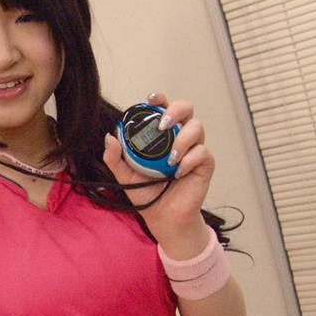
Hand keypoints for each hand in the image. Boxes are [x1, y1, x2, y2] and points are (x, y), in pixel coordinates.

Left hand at [102, 91, 213, 241]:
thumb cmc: (146, 193)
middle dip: (176, 110)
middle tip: (163, 125)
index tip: (151, 99)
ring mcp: (194, 149)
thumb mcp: (124, 175)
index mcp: (160, 135)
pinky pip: (203, 152)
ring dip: (183, 139)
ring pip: (197, 127)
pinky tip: (178, 173)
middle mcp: (179, 136)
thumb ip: (114, 157)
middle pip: (186, 108)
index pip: (163, 108)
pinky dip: (189, 160)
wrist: (162, 217)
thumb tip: (110, 137)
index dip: (160, 99)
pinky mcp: (205, 164)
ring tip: (170, 159)